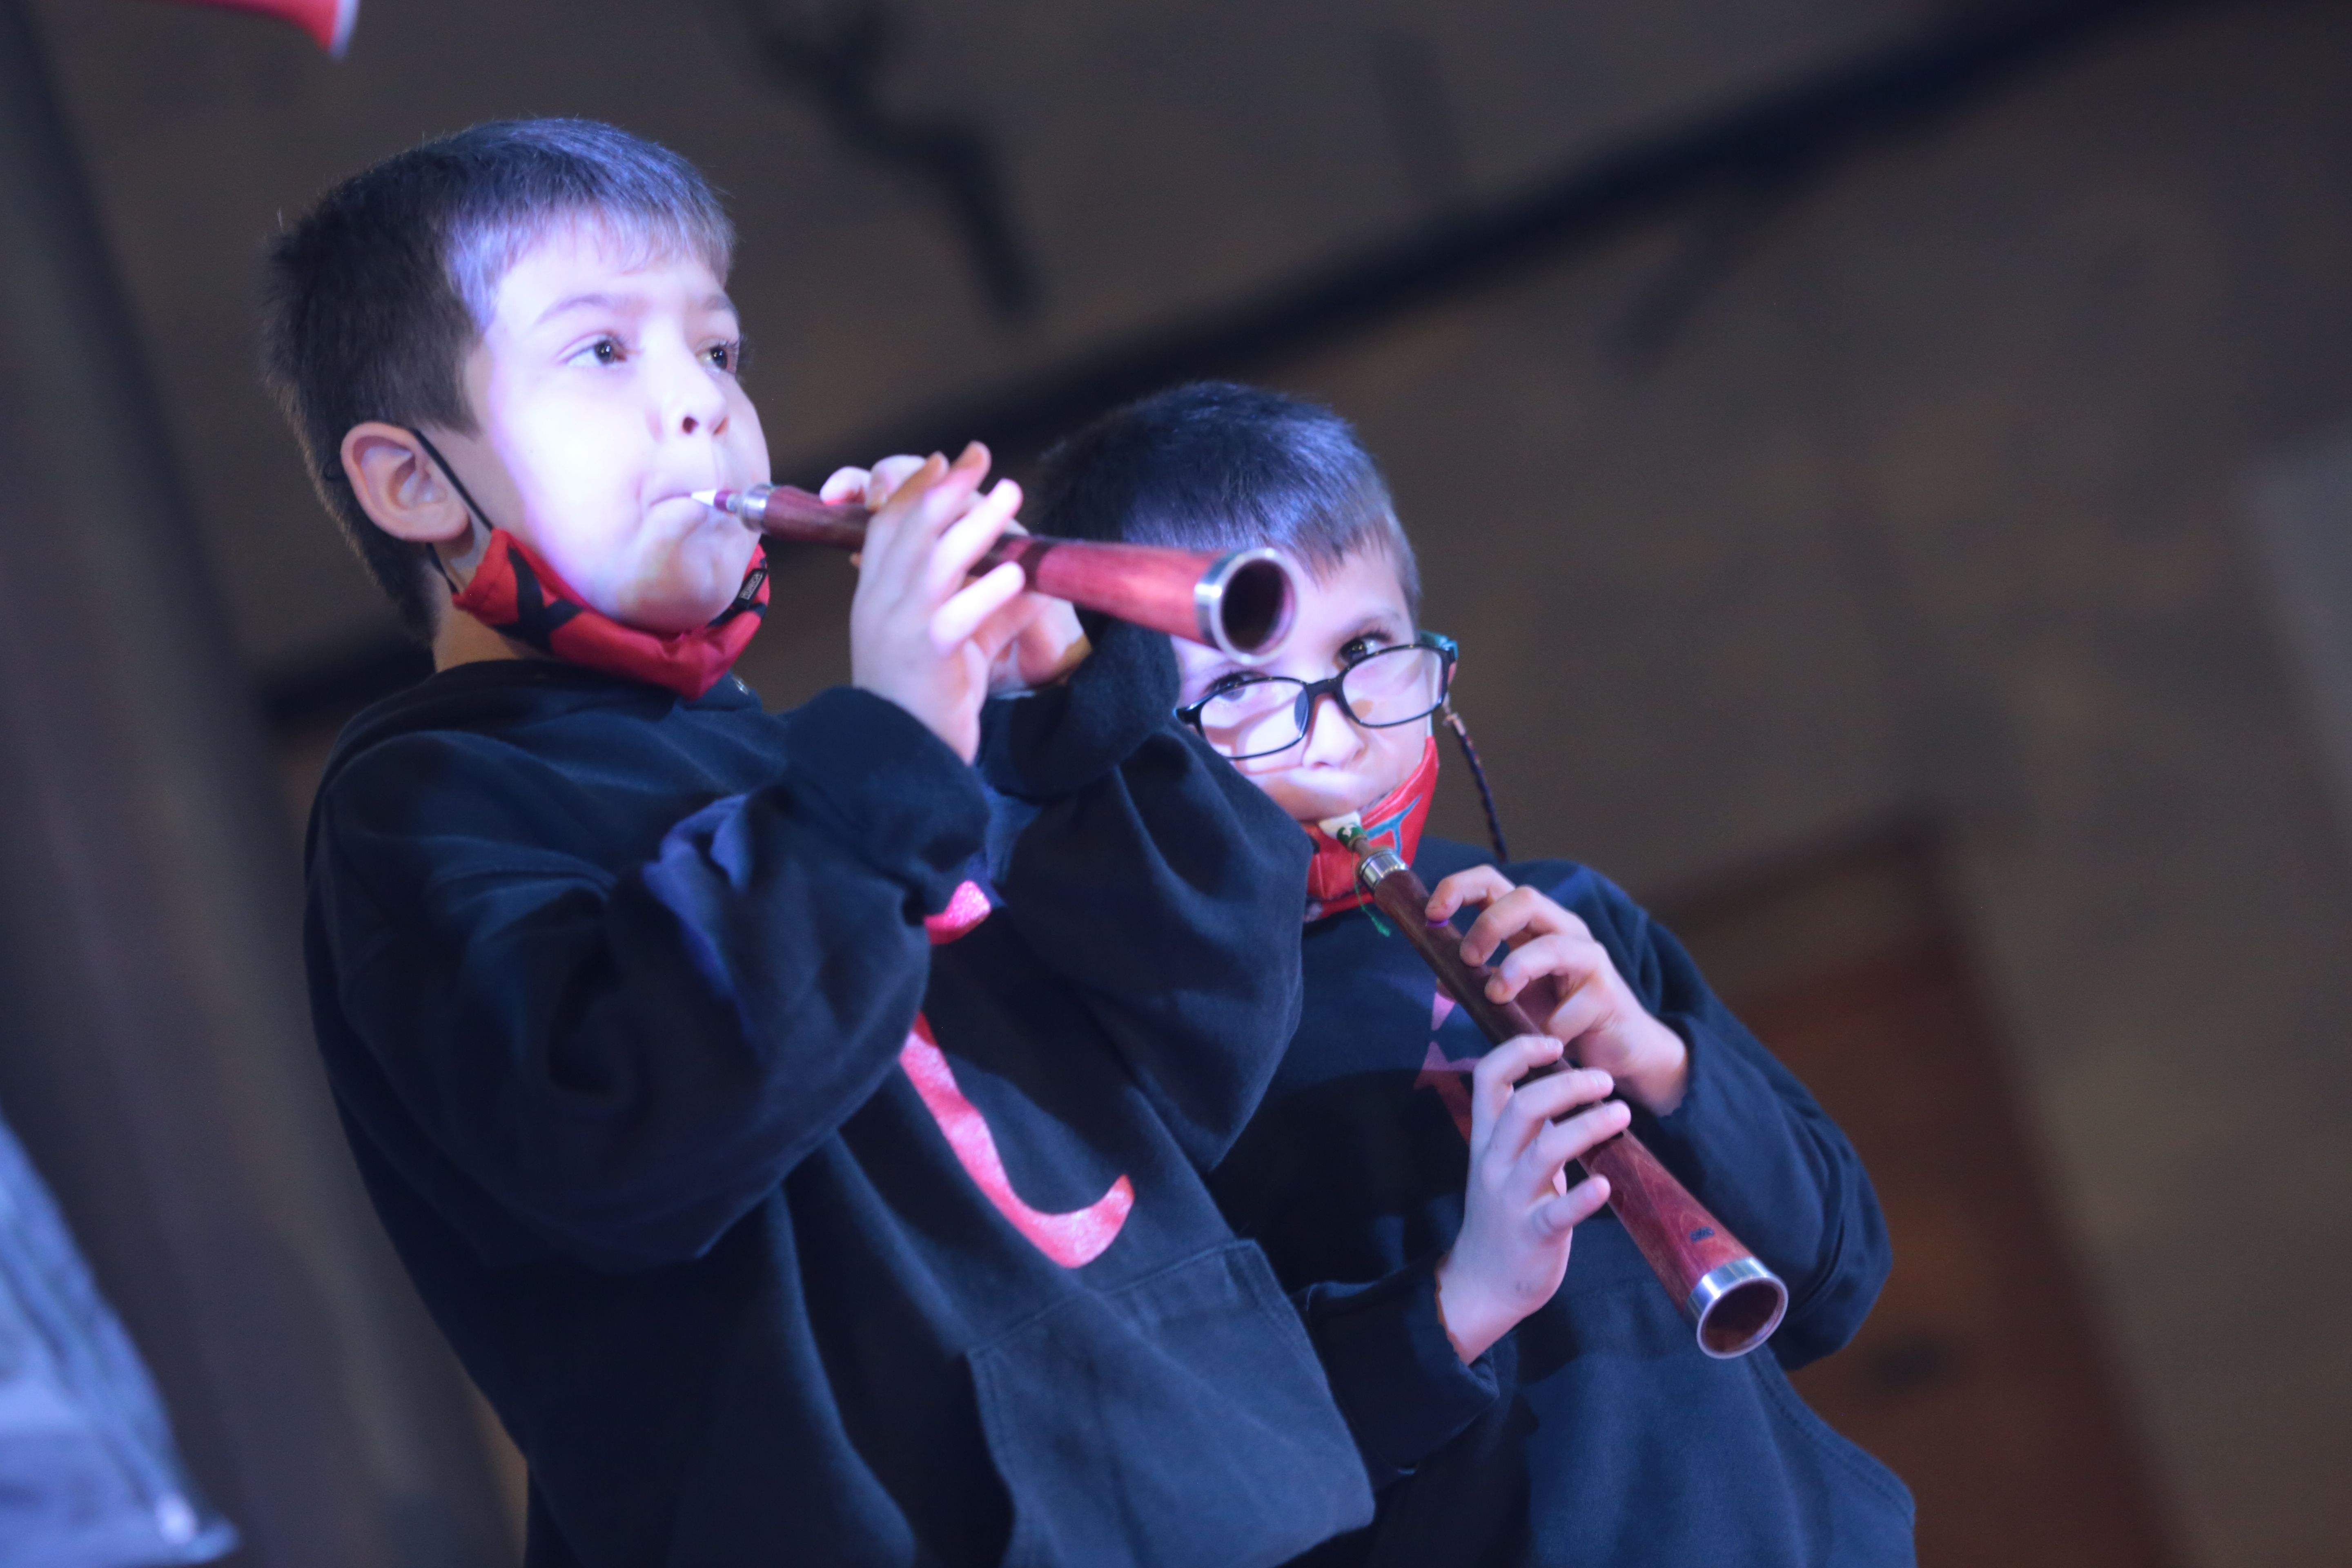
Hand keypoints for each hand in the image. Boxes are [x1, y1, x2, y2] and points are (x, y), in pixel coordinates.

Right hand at [828, 459, 1087, 694]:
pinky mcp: (928, 656)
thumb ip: (986, 611)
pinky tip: (1016, 574)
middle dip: (947, 487)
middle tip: (981, 456)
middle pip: (910, 529)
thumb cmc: (926, 700)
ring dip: (976, 522)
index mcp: (875, 598)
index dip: (914, 488)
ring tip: (1011, 493)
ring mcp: (900, 628)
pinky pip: (958, 614)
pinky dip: (989, 590)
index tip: (944, 459)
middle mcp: (880, 605)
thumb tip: (1028, 579)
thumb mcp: (955, 646)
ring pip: (935, 560)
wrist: (898, 758)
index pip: (885, 526)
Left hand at [1428, 867, 1690, 1115]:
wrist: (1617, 1050)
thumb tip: (1440, 980)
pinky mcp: (1608, 993)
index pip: (1493, 883)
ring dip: (1517, 968)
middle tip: (1468, 959)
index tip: (1432, 913)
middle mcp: (1563, 930)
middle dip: (1488, 925)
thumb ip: (1478, 983)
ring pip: (1553, 945)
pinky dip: (1549, 1026)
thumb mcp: (1512, 998)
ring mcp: (1589, 958)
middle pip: (1526, 899)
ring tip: (1496, 996)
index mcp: (1533, 923)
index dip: (1459, 888)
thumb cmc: (1561, 1016)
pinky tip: (1542, 1040)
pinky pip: (1572, 1006)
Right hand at [1433, 1037, 1623, 1361]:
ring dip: (1587, 1127)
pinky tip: (1605, 1185)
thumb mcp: (1501, 1162)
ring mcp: (1511, 1199)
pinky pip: (1557, 1212)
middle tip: (1605, 1080)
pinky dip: (1583, 1198)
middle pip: (1523, 1107)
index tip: (1554, 1043)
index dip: (1519, 1052)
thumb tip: (1561, 1082)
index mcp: (1485, 1139)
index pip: (1488, 1078)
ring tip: (1622, 1114)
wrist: (1484, 1282)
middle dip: (1567, 1085)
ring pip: (1545, 1151)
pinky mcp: (1533, 1234)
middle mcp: (1494, 1163)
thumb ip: (1522, 1126)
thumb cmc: (1502, 1213)